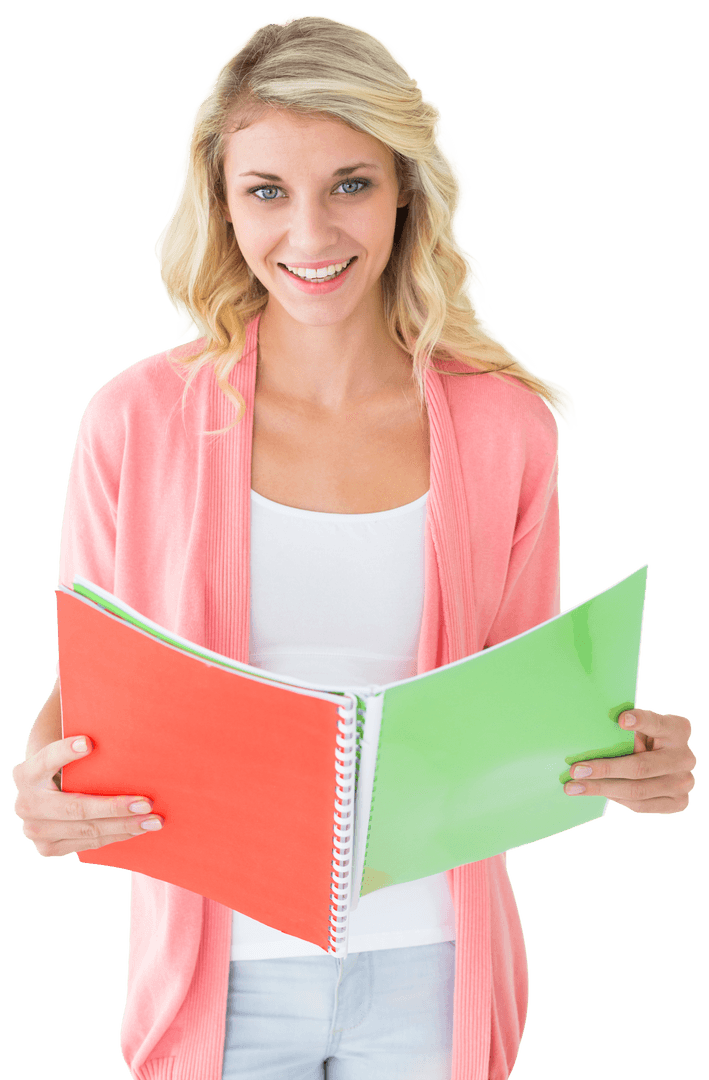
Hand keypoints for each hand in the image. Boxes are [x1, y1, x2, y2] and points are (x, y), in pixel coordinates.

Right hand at [11, 736, 163, 857]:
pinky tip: (138, 829)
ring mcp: (35, 830)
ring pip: (87, 830)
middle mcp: (26, 804)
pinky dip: (117, 835)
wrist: (45, 795)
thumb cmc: (67, 767)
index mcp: (27, 773)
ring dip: (125, 825)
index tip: (89, 742)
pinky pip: (89, 843)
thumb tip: (118, 719)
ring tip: (153, 820)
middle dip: (115, 806)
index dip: (66, 752)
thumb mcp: (65, 753)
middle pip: (76, 807)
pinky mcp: (47, 847)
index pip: (47, 759)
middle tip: (147, 802)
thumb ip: (82, 742)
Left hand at [564, 708, 696, 814]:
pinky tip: (597, 792)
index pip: (656, 723)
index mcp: (676, 729)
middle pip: (640, 766)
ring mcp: (684, 781)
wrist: (667, 763)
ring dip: (601, 789)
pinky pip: (641, 805)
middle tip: (575, 770)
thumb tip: (591, 735)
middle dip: (604, 769)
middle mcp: (684, 756)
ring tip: (574, 787)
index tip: (620, 720)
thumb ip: (626, 730)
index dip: (640, 721)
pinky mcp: (678, 801)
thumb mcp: (640, 728)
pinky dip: (616, 798)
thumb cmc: (644, 739)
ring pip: (637, 790)